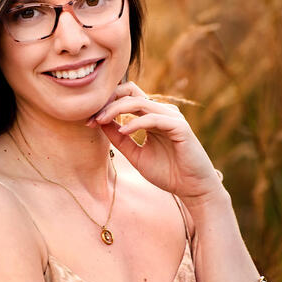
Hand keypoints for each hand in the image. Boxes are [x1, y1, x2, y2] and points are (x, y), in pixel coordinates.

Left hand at [87, 82, 222, 201]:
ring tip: (99, 121)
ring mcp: (172, 117)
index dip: (106, 104)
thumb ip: (119, 139)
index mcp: (152, 115)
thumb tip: (99, 122)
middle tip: (91, 117)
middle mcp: (162, 111)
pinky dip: (135, 123)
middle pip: (130, 93)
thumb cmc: (167, 172)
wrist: (192, 189)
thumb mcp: (135, 154)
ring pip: (139, 102)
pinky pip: (153, 118)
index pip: (127, 96)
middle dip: (108, 102)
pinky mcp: (180, 127)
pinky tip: (122, 131)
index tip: (89, 120)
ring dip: (116, 110)